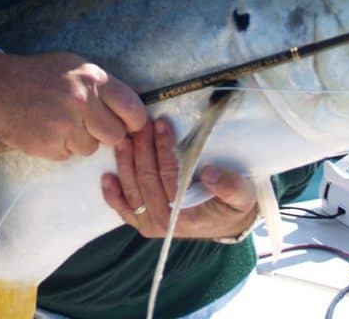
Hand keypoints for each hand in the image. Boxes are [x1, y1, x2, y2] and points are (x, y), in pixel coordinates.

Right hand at [0, 51, 146, 160]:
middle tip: (91, 123)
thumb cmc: (40, 74)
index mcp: (92, 80)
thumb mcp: (75, 66)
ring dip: (81, 140)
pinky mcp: (48, 146)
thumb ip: (104, 85)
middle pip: (115, 136)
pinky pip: (68, 155)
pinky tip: (49, 130)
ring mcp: (64, 127)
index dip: (135, 120)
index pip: (133, 109)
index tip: (130, 123)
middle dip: (106, 133)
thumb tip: (135, 103)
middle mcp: (81, 103)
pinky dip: (61, 147)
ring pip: (91, 148)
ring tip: (63, 123)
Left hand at [101, 118, 257, 239]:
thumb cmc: (233, 204)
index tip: (161, 124)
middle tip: (141, 124)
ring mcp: (151, 224)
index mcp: (187, 216)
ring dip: (126, 163)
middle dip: (143, 149)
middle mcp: (164, 223)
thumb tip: (211, 174)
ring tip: (125, 138)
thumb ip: (231, 186)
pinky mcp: (143, 222)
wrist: (227, 223)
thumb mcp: (242, 195)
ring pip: (132, 190)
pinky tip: (106, 177)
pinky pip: (124, 209)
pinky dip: (112, 195)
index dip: (164, 148)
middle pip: (147, 180)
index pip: (169, 176)